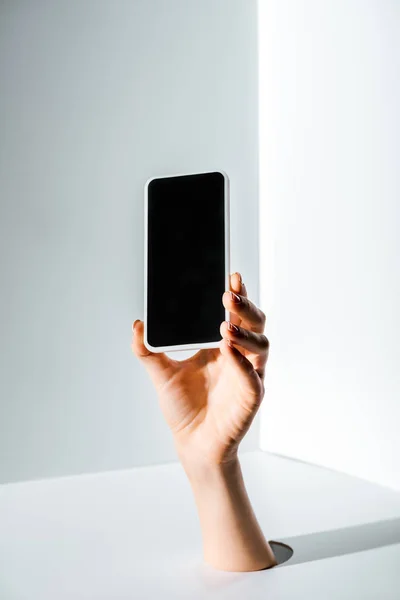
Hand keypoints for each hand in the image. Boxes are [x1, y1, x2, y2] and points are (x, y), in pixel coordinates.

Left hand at [131, 272, 268, 467]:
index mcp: (222, 345)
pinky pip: (253, 377)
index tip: (230, 275)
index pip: (235, 313)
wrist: (191, 443)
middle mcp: (239, 356)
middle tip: (228, 295)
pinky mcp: (251, 397)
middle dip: (245, 306)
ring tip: (226, 325)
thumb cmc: (183, 407)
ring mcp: (248, 375)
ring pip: (262, 345)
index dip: (237, 294)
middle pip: (255, 323)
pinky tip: (228, 352)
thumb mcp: (160, 374)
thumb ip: (147, 350)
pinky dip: (243, 363)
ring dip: (246, 332)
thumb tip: (137, 325)